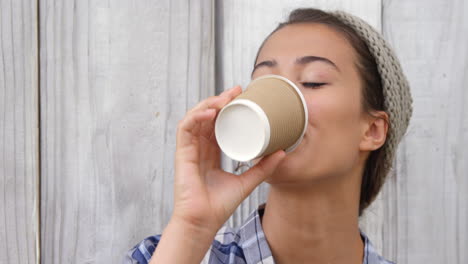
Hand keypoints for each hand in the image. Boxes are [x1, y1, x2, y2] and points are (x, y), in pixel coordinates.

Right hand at [172, 85, 285, 232]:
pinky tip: (211, 112)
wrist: (204, 222)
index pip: (217, 123)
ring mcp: (189, 149)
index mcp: (212, 152)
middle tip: (237, 91)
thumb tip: (282, 153)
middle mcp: (200, 148)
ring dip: (209, 104)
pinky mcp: (182, 153)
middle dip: (220, 100)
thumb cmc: (219, 205)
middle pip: (207, 116)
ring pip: (195, 117)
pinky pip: (185, 128)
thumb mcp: (247, 181)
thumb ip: (262, 168)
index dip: (227, 108)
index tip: (242, 96)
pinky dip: (196, 117)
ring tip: (226, 98)